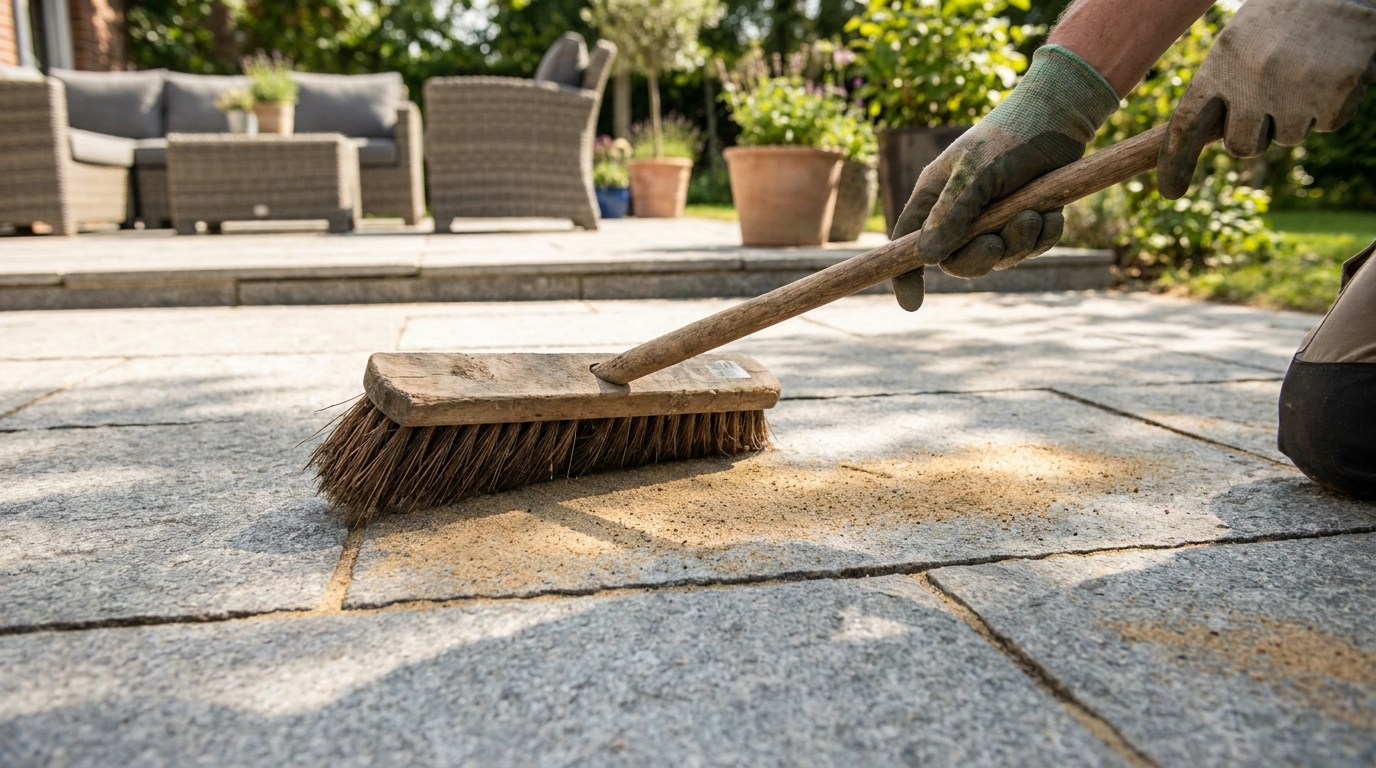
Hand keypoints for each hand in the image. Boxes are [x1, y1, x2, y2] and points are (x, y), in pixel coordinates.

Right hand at [891, 45, 1119, 310]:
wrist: (1060, 116)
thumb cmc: (1009, 137)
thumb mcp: (976, 174)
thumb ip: (953, 215)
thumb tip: (927, 258)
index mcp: (935, 197)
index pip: (910, 241)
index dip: (906, 274)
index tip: (912, 304)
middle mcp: (961, 212)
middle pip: (957, 260)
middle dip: (978, 259)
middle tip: (996, 245)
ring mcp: (995, 218)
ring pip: (1000, 257)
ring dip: (1018, 243)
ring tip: (1033, 214)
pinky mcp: (1027, 218)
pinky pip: (1031, 247)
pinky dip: (1042, 236)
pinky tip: (1052, 214)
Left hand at [1158, 0, 1375, 199]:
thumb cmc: (1282, 16)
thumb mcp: (1237, 41)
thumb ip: (1221, 84)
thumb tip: (1197, 136)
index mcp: (1220, 65)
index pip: (1187, 125)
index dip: (1176, 161)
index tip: (1170, 189)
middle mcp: (1252, 82)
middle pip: (1243, 147)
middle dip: (1254, 138)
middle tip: (1267, 112)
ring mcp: (1295, 91)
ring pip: (1289, 137)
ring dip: (1298, 116)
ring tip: (1306, 74)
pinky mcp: (1335, 94)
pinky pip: (1329, 125)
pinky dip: (1334, 107)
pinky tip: (1334, 73)